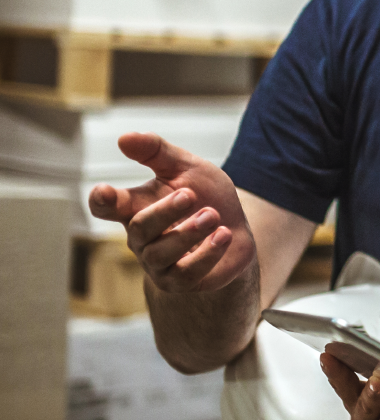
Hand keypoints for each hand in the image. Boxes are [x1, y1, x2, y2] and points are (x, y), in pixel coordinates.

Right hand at [86, 133, 255, 293]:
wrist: (238, 229)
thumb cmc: (206, 196)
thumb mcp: (186, 168)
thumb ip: (156, 152)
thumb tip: (124, 138)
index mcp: (135, 206)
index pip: (105, 207)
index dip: (102, 201)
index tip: (105, 192)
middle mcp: (141, 237)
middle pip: (140, 227)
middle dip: (165, 210)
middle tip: (190, 195)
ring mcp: (158, 263)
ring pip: (160, 253)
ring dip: (189, 232)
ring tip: (213, 215)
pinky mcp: (180, 281)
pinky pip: (186, 273)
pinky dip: (207, 253)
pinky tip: (223, 235)